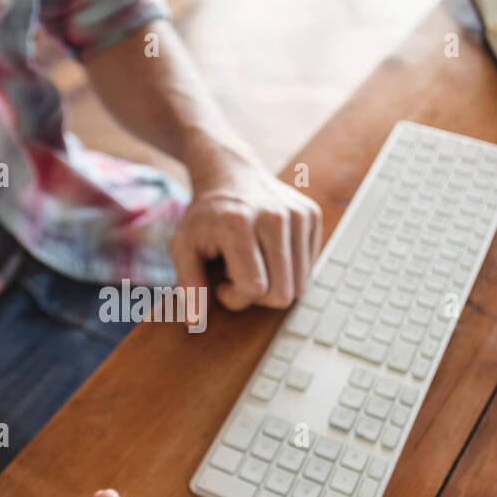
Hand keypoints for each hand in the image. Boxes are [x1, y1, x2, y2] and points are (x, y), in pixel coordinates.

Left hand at [171, 159, 322, 311]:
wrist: (231, 174)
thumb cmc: (206, 217)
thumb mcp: (184, 248)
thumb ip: (189, 285)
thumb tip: (196, 321)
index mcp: (238, 224)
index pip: (255, 289)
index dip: (235, 297)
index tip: (222, 281)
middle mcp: (274, 216)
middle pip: (283, 293)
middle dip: (258, 294)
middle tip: (239, 270)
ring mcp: (298, 214)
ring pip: (300, 286)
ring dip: (274, 282)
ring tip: (255, 259)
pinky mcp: (312, 215)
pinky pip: (308, 268)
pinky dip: (289, 268)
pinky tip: (270, 249)